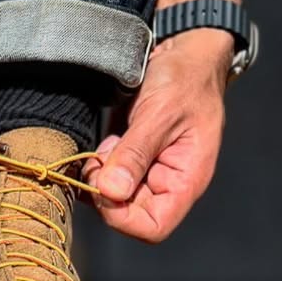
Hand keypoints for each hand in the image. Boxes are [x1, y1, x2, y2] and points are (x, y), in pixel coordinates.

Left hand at [84, 29, 231, 241]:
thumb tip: (110, 193)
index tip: (102, 185)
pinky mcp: (129, 157)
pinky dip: (96, 164)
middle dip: (103, 192)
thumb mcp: (160, 114)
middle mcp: (166, 183)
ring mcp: (146, 171)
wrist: (183, 53)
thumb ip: (135, 154)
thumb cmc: (184, 80)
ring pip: (111, 196)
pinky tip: (102, 142)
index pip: (152, 227)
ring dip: (97, 177)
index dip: (120, 216)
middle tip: (98, 159)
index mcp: (185, 181)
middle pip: (126, 215)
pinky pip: (106, 176)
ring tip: (104, 145)